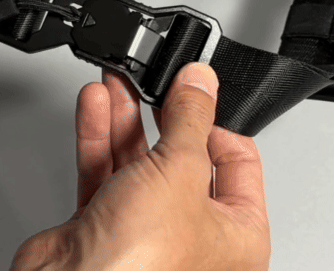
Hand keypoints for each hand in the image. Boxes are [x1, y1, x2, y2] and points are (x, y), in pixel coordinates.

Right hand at [10, 62, 269, 270]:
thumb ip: (190, 118)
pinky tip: (96, 107)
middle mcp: (191, 236)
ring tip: (118, 82)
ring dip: (125, 119)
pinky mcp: (102, 225)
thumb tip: (200, 83)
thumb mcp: (179, 171)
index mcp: (236, 236)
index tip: (193, 90)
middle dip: (162, 114)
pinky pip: (105, 172)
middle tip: (154, 81)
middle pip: (182, 157)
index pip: (237, 164)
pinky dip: (99, 138)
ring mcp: (144, 231)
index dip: (215, 122)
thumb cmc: (138, 264)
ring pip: (138, 162)